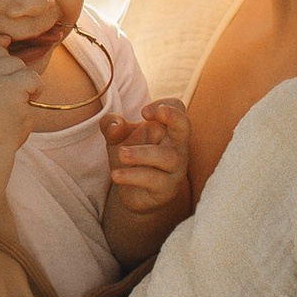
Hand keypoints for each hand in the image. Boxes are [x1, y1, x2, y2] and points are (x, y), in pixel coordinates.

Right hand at [0, 30, 46, 150]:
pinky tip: (29, 101)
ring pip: (17, 63)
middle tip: (8, 94)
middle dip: (9, 69)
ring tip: (16, 101)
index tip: (5, 43)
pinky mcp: (10, 88)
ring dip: (22, 80)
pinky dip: (36, 88)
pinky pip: (32, 76)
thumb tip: (3, 41)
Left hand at [105, 99, 190, 215]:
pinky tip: (116, 175)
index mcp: (167, 128)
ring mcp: (175, 168)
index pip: (178, 107)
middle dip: (173, 117)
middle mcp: (177, 146)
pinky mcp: (167, 188)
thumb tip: (116, 125)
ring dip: (141, 153)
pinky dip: (133, 176)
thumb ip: (112, 126)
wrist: (132, 192)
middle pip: (184, 126)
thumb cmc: (131, 157)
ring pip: (168, 157)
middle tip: (145, 115)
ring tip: (121, 153)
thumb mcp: (116, 138)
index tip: (143, 112)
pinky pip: (155, 180)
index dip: (164, 104)